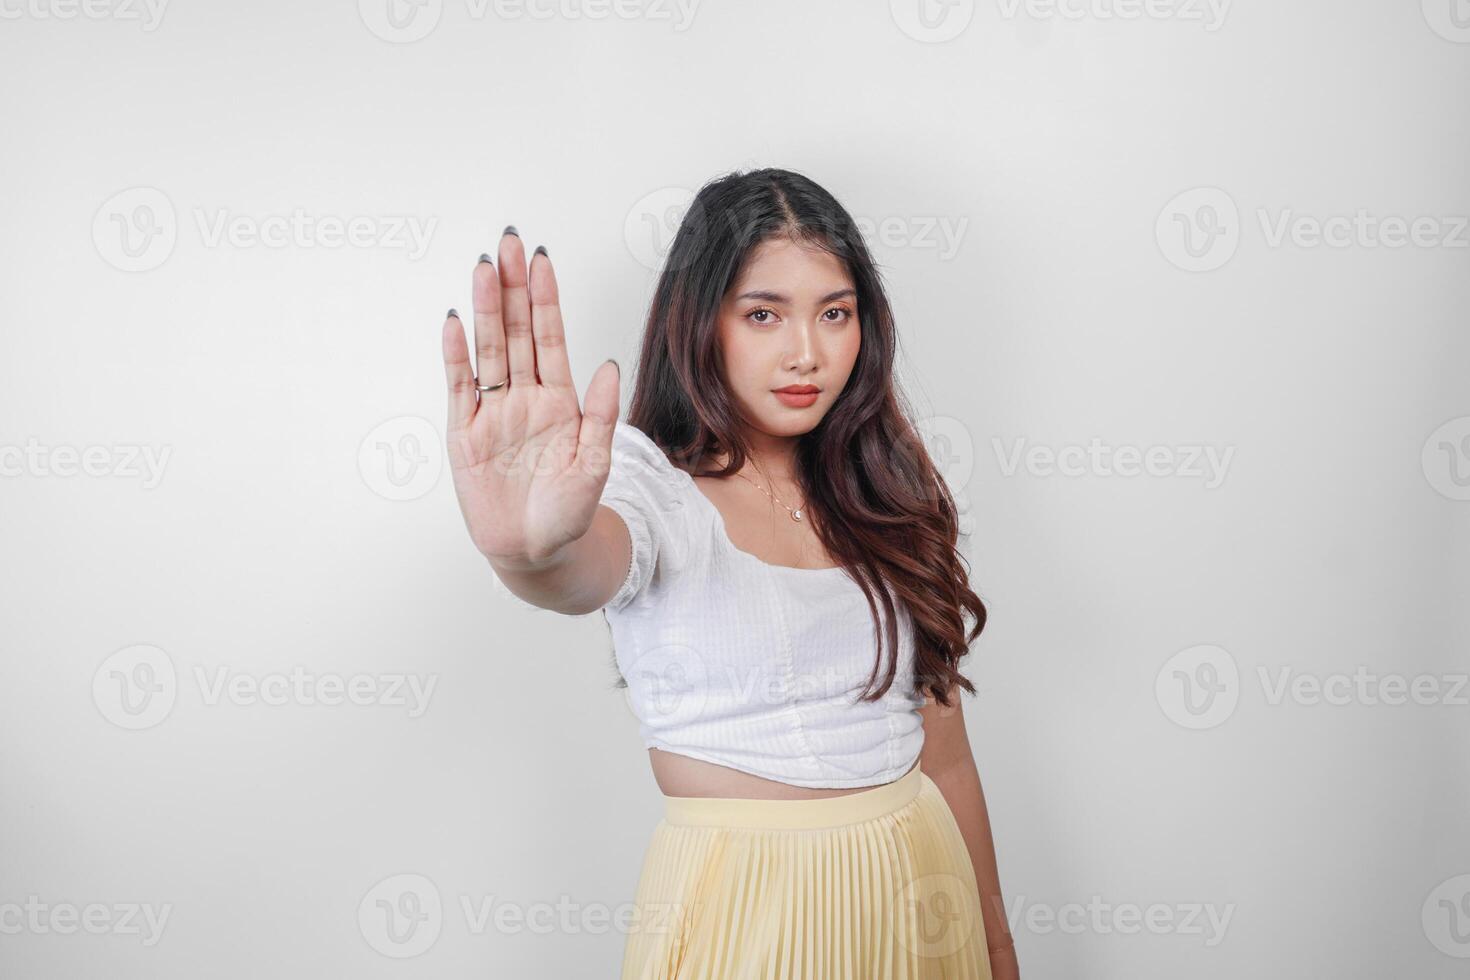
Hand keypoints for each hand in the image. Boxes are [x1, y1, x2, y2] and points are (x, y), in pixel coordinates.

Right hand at [440, 231, 620, 568]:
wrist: (537, 552)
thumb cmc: (569, 511)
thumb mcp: (595, 464)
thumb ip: (600, 414)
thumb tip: (607, 364)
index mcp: (561, 400)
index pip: (550, 337)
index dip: (545, 298)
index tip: (540, 258)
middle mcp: (525, 397)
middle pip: (516, 331)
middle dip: (512, 286)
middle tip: (507, 241)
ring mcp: (494, 412)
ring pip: (489, 350)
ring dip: (486, 309)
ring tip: (484, 268)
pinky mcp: (466, 433)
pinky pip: (460, 387)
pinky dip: (456, 355)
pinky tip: (456, 322)